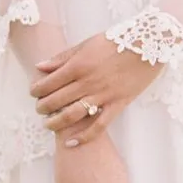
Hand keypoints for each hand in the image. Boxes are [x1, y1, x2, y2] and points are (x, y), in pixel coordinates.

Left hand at [30, 33, 161, 146]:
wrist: (149, 43)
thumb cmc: (116, 40)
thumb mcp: (87, 43)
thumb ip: (63, 57)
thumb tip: (40, 67)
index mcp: (79, 64)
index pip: (49, 82)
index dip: (37, 89)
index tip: (33, 93)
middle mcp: (88, 82)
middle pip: (57, 100)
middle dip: (42, 107)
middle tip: (38, 109)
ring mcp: (103, 95)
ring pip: (72, 115)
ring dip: (56, 122)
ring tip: (47, 125)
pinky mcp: (118, 104)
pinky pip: (98, 125)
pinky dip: (83, 137)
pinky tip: (71, 142)